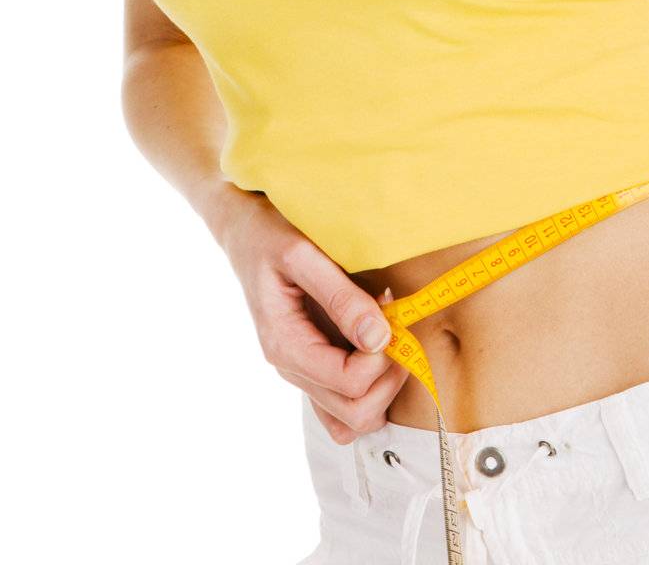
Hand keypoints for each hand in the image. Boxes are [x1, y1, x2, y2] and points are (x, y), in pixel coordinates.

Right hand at [219, 192, 406, 444]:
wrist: (246, 232)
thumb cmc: (271, 235)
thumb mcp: (302, 254)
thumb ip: (341, 297)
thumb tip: (379, 337)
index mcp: (286, 345)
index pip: (349, 382)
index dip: (381, 357)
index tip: (391, 314)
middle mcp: (292, 368)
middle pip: (355, 412)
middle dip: (389, 376)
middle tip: (399, 330)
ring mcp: (302, 370)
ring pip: (353, 418)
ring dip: (383, 387)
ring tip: (391, 340)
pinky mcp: (313, 363)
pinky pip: (343, 406)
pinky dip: (369, 390)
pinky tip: (377, 350)